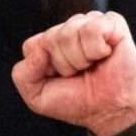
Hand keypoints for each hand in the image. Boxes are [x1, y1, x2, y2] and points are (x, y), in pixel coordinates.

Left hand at [13, 11, 135, 135]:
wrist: (110, 112)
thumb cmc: (76, 102)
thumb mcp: (36, 97)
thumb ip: (22, 74)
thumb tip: (38, 50)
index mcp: (48, 44)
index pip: (32, 46)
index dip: (44, 68)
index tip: (60, 79)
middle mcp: (68, 30)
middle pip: (50, 38)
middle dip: (64, 64)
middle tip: (79, 74)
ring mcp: (90, 24)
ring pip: (70, 31)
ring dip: (80, 58)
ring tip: (92, 65)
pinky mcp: (113, 23)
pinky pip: (93, 28)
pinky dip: (96, 49)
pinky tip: (105, 55)